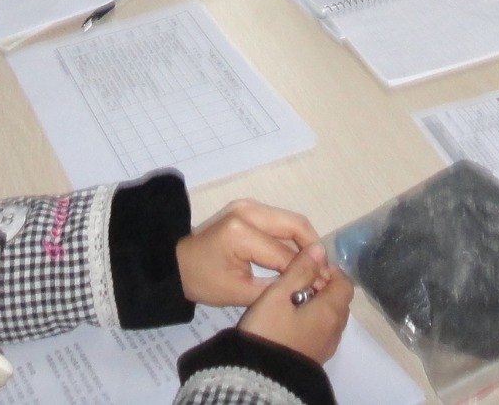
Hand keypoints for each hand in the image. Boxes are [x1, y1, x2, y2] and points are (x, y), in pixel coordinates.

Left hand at [176, 199, 320, 307]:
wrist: (175, 263)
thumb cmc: (203, 281)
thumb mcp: (239, 293)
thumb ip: (274, 288)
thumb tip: (307, 286)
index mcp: (242, 233)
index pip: (284, 254)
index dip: (306, 271)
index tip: (324, 287)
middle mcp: (248, 211)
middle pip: (295, 225)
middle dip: (313, 249)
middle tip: (324, 272)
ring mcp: (248, 206)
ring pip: (290, 221)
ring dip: (304, 242)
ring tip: (313, 267)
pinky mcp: (248, 208)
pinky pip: (279, 222)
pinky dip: (291, 238)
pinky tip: (297, 258)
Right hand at [237, 244, 351, 365]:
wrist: (260, 378)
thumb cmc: (269, 331)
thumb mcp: (279, 294)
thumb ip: (300, 270)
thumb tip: (319, 250)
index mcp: (331, 311)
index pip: (344, 283)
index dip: (329, 271)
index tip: (307, 266)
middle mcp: (334, 330)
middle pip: (339, 301)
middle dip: (322, 286)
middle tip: (296, 281)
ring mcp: (326, 347)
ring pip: (329, 317)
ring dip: (317, 305)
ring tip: (290, 300)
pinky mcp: (314, 358)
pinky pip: (321, 332)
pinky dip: (312, 321)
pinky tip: (289, 321)